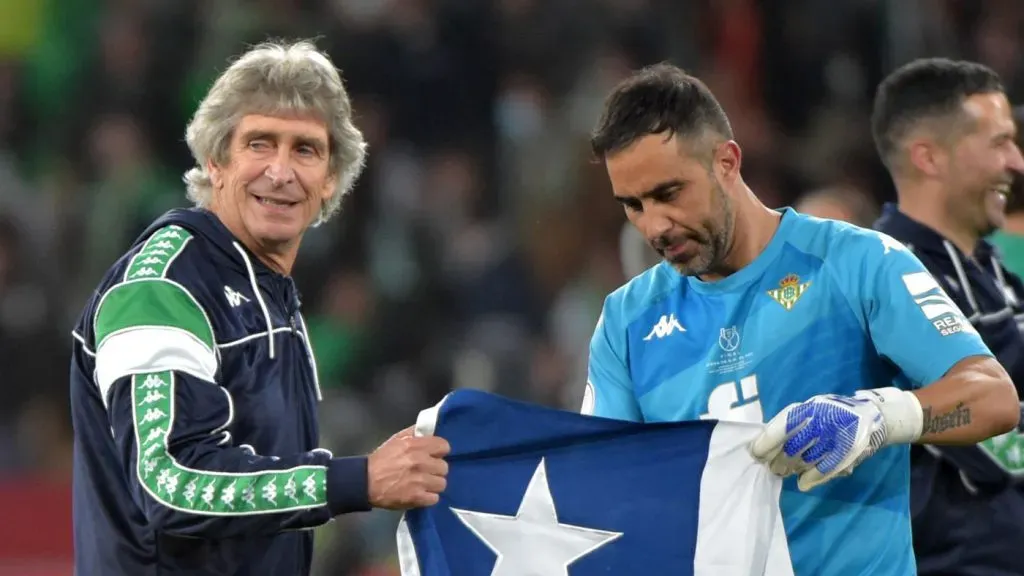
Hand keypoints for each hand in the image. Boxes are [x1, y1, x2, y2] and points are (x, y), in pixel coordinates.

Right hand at [367, 426, 450, 508]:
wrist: (365, 481)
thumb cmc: (381, 460)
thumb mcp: (397, 439)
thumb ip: (414, 433)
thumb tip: (429, 430)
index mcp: (416, 445)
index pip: (444, 446)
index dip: (439, 452)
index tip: (434, 456)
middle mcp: (420, 462)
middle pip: (444, 467)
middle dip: (436, 470)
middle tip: (426, 472)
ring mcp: (420, 481)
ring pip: (442, 484)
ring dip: (433, 485)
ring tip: (423, 484)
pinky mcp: (416, 497)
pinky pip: (435, 498)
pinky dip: (428, 498)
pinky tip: (420, 494)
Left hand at [749, 393, 887, 491]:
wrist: (867, 415)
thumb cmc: (827, 414)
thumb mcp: (806, 412)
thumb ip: (786, 427)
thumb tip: (762, 448)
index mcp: (805, 410)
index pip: (778, 430)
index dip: (764, 445)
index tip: (755, 454)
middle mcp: (818, 423)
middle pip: (789, 450)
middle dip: (778, 461)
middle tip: (773, 467)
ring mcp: (833, 439)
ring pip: (803, 462)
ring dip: (792, 469)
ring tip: (788, 470)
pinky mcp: (845, 453)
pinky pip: (822, 471)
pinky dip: (809, 478)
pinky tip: (803, 481)